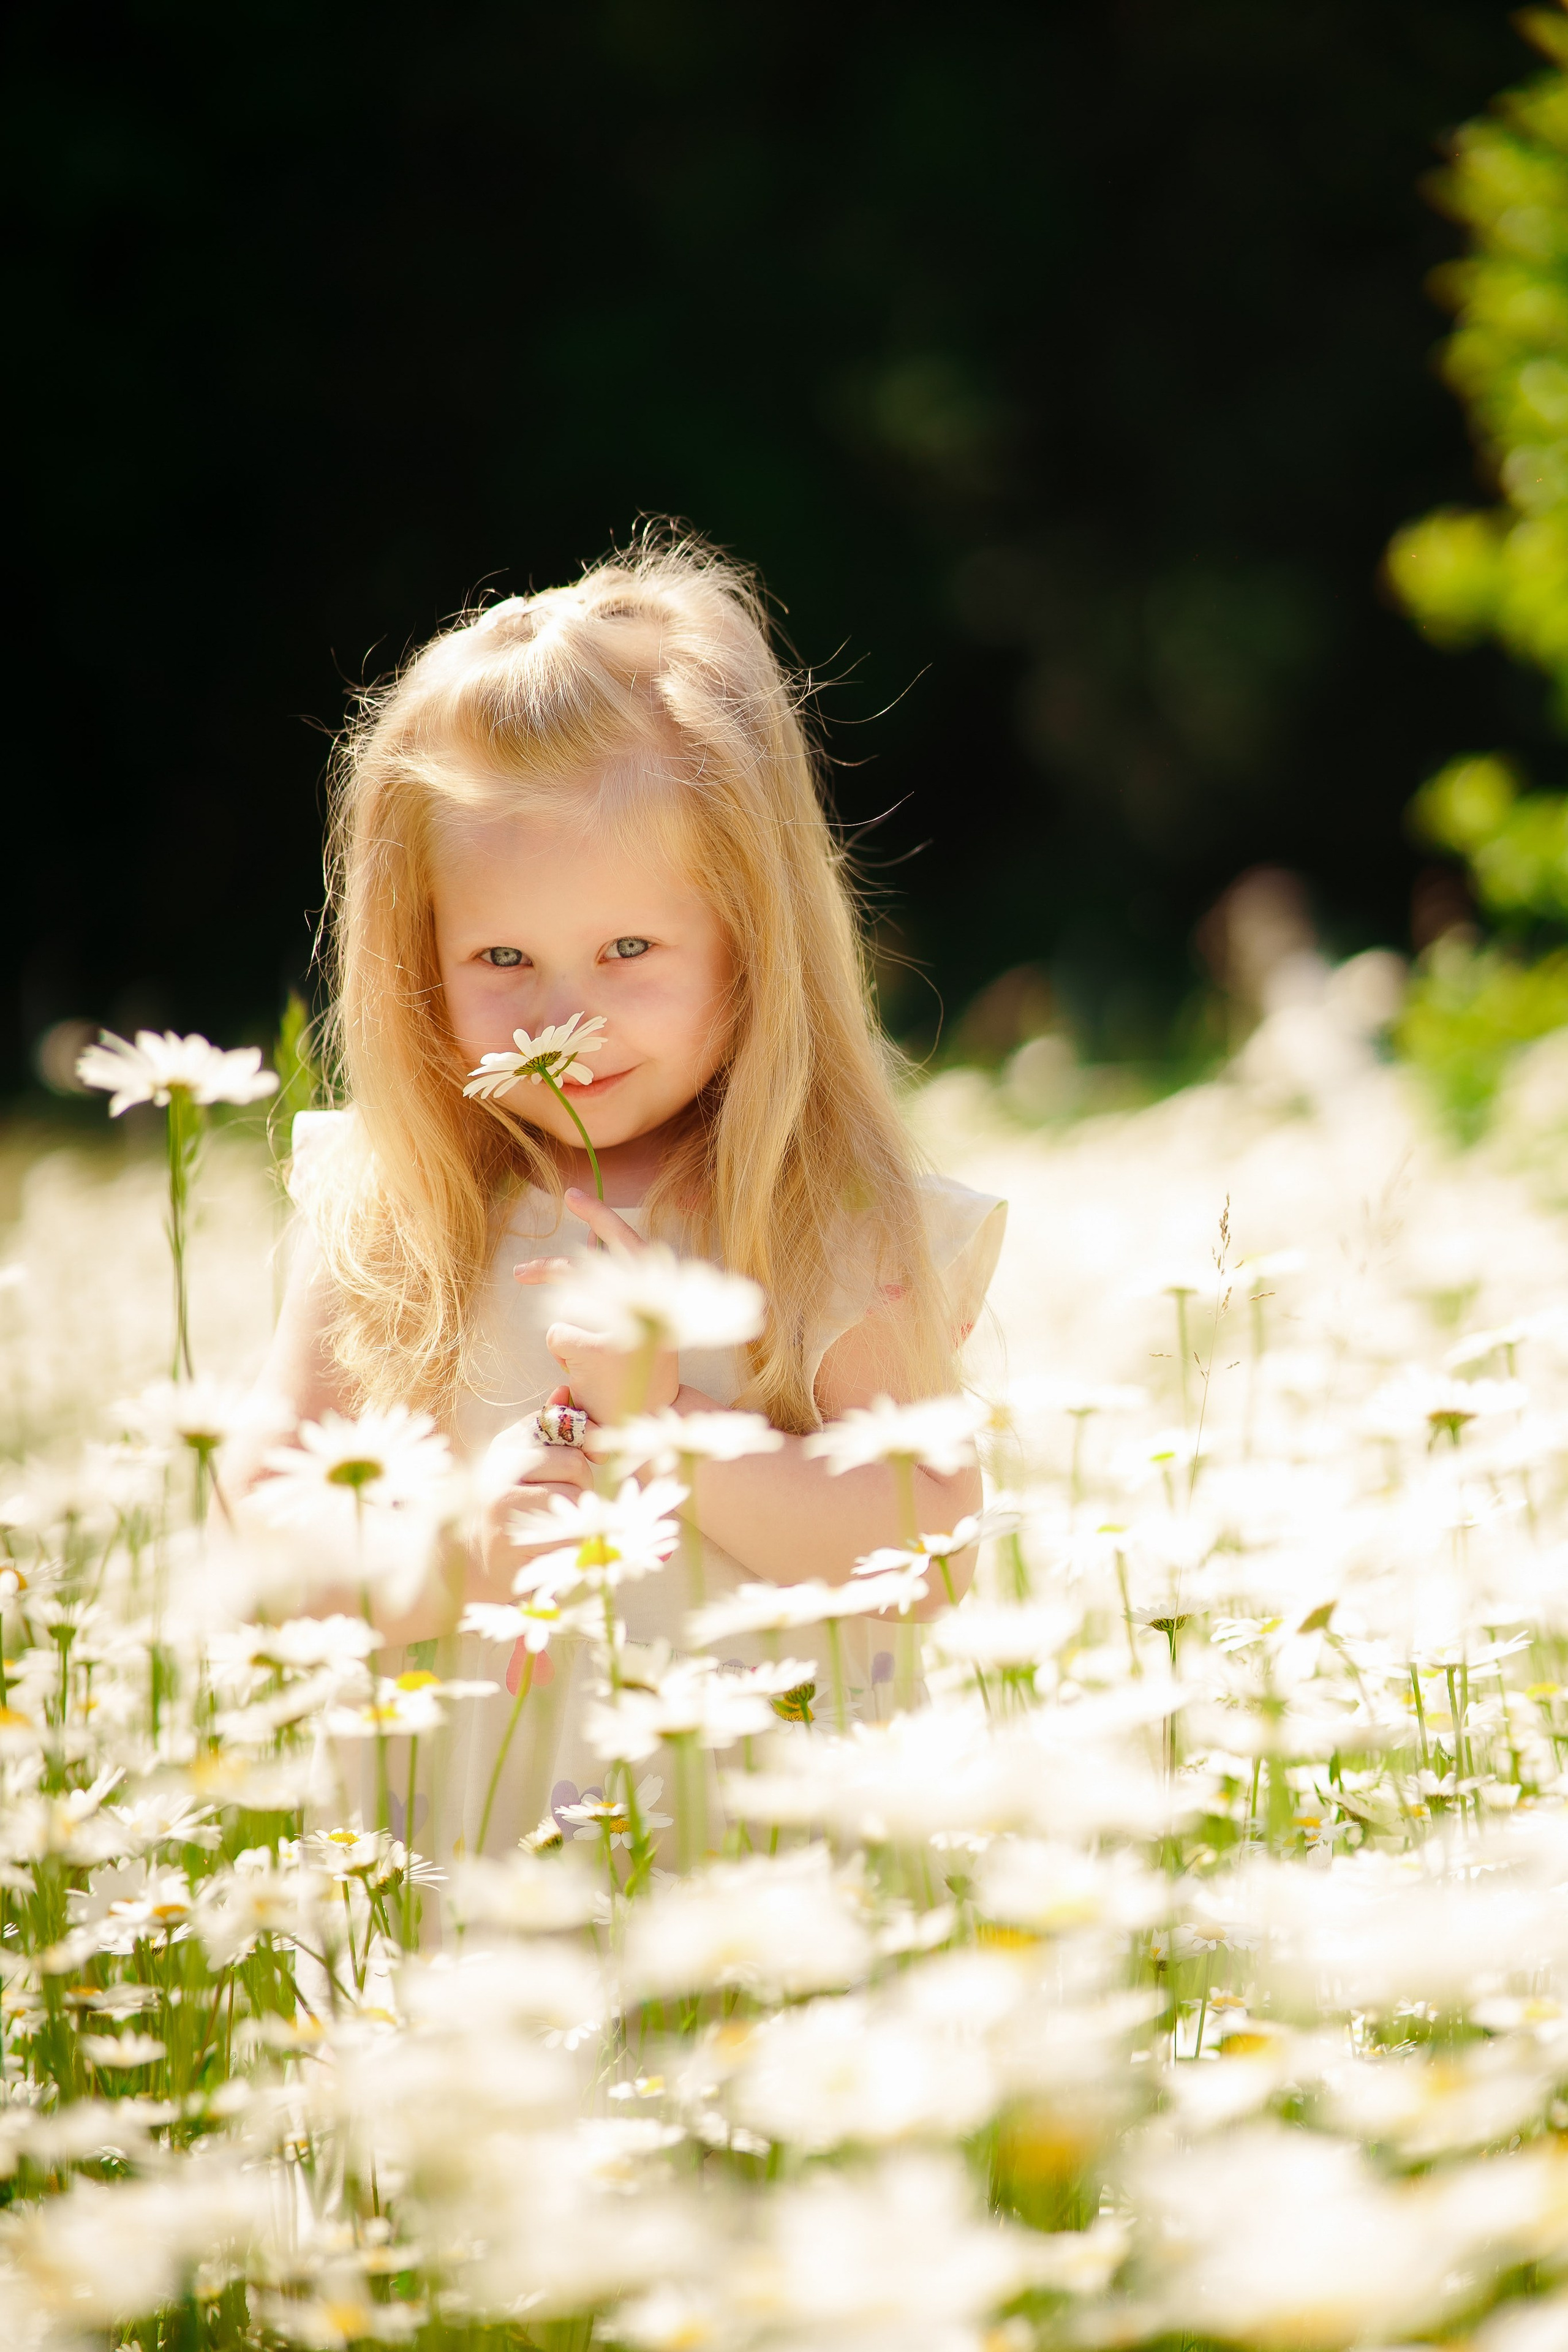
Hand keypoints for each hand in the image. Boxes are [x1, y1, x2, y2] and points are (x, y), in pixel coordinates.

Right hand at [475, 1392, 592, 1588]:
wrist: (459, 1568)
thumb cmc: (497, 1512)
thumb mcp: (512, 1463)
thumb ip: (542, 1430)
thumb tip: (565, 1391)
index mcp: (502, 1448)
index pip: (562, 1430)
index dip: (579, 1450)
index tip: (576, 1467)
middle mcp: (499, 1472)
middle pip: (575, 1464)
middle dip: (581, 1486)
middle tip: (562, 1504)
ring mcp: (504, 1508)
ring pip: (576, 1500)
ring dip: (576, 1517)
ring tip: (551, 1526)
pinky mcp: (514, 1543)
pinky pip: (568, 1535)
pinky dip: (568, 1545)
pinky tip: (546, 1548)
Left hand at [514, 1188, 677, 1425]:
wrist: (654, 1418)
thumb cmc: (644, 1369)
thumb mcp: (640, 1321)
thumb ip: (618, 1282)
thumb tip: (591, 1236)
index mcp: (659, 1292)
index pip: (627, 1241)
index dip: (599, 1215)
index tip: (572, 1195)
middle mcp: (645, 1303)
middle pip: (580, 1272)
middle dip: (545, 1270)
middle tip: (519, 1273)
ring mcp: (621, 1325)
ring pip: (565, 1310)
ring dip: (570, 1336)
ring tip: (595, 1365)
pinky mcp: (596, 1349)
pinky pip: (557, 1334)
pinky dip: (563, 1356)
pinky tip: (584, 1376)